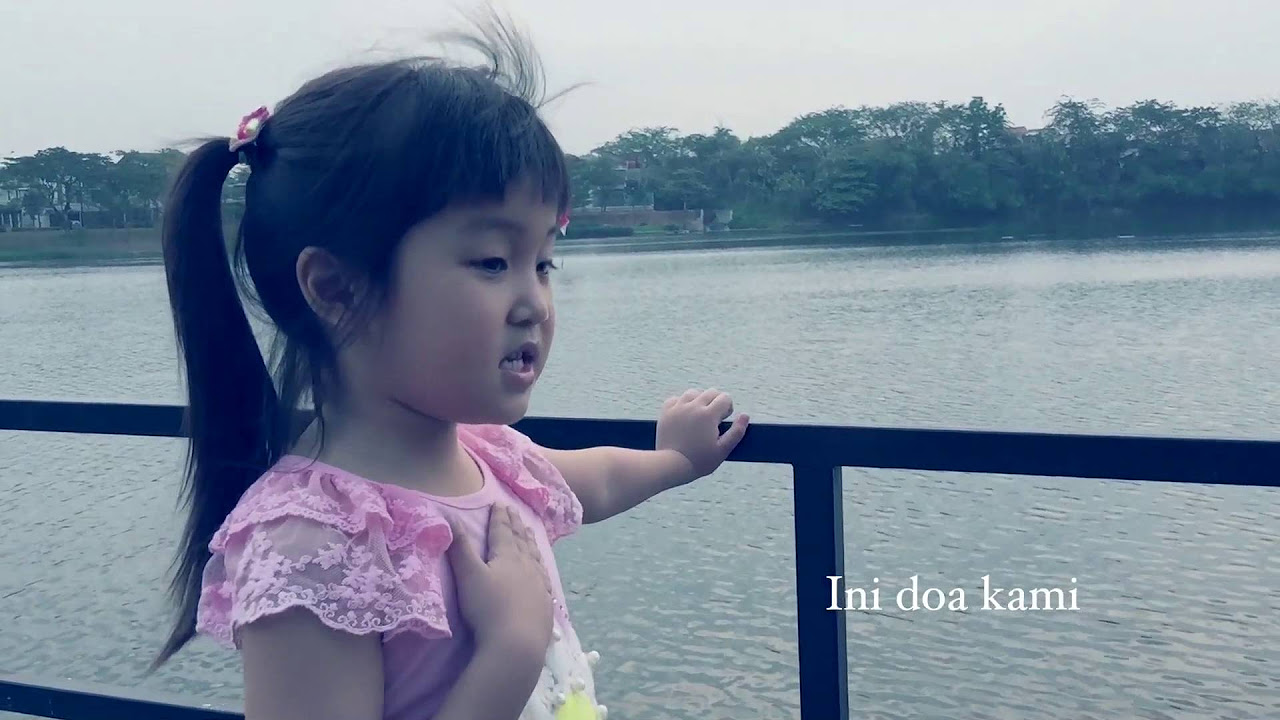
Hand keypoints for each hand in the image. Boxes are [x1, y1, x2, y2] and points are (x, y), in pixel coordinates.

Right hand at [446, 505, 553, 658]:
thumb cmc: (488, 609)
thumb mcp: (469, 575)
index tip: (499, 503)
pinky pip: (544, 578)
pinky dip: (541, 567)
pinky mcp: (545, 604)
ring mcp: (539, 585)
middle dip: (515, 525)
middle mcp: (527, 565)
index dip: (499, 517)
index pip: (502, 531)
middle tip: (515, 512)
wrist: (517, 644)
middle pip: (521, 540)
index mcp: (507, 556)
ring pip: (535, 556)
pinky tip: (541, 570)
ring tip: (529, 533)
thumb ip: (460, 547)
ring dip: (530, 542)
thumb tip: (451, 518)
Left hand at [656, 388, 749, 482]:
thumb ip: (737, 432)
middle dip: (716, 402)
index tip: (723, 421)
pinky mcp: (666, 413)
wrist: (670, 465)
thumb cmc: (699, 461)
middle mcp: (693, 406)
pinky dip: (681, 403)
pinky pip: (675, 399)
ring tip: (699, 416)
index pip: (725, 398)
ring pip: (693, 393)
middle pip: (710, 392)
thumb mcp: (723, 450)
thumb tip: (745, 415)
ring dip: (699, 400)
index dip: (728, 408)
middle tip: (713, 420)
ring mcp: (678, 408)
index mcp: (709, 415)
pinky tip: (684, 415)